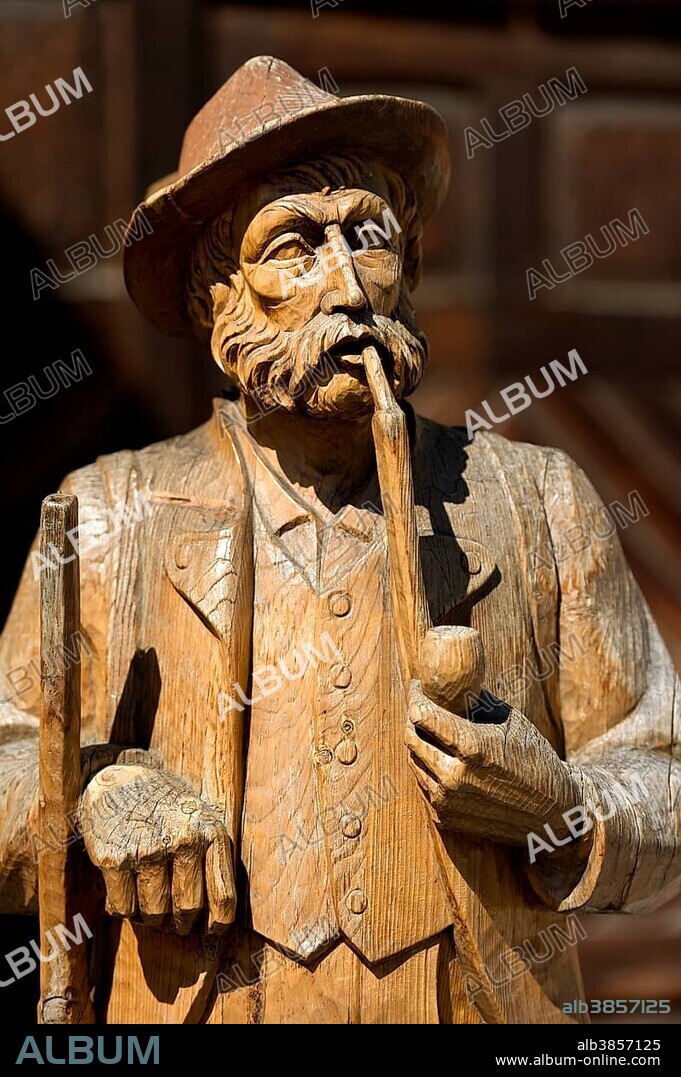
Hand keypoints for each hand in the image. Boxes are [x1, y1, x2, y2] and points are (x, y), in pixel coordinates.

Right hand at [79, 764, 234, 933]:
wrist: (121, 779)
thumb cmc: (167, 809)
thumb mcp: (201, 822)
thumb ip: (212, 861)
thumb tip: (217, 922)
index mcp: (210, 833)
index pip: (223, 897)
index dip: (218, 924)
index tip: (211, 933)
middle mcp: (183, 840)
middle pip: (187, 909)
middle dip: (181, 922)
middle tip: (174, 920)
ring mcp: (147, 850)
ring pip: (154, 913)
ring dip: (151, 916)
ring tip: (148, 897)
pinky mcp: (114, 859)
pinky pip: (123, 908)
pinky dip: (124, 909)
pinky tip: (126, 888)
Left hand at [405, 681, 583, 847]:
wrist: (552, 813)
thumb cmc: (534, 759)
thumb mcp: (511, 721)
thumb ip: (475, 702)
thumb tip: (448, 681)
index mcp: (472, 746)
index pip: (421, 715)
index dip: (417, 696)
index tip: (419, 686)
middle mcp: (454, 776)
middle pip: (411, 737)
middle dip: (414, 718)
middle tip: (423, 706)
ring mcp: (447, 801)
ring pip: (414, 761)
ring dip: (420, 743)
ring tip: (435, 731)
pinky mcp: (446, 818)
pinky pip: (424, 783)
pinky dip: (429, 767)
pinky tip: (445, 758)